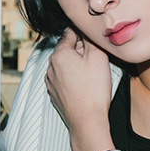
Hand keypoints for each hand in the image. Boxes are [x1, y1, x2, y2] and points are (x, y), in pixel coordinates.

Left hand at [45, 28, 114, 150]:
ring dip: (77, 64)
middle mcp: (51, 66)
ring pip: (65, 65)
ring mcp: (51, 82)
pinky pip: (64, 79)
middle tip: (97, 56)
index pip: (71, 33)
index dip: (84, 33)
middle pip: (68, 50)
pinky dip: (73, 78)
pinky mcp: (55, 94)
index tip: (93, 36)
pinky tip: (85, 85)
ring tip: (92, 72)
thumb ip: (91, 38)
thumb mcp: (98, 57)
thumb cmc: (94, 91)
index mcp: (60, 54)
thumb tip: (87, 29)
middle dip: (81, 50)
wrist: (87, 121)